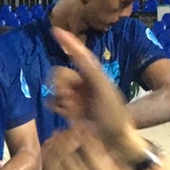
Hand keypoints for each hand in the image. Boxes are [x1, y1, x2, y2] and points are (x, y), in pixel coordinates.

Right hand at [47, 27, 147, 159]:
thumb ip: (90, 70)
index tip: (56, 30)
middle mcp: (83, 83)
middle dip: (61, 82)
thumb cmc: (114, 114)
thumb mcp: (103, 87)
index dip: (68, 42)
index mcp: (94, 74)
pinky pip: (54, 101)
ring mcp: (76, 96)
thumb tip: (79, 52)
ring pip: (56, 87)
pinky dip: (55, 104)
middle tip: (69, 95)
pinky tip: (64, 112)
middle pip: (61, 73)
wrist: (115, 139)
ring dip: (59, 95)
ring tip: (70, 108)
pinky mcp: (70, 110)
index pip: (79, 54)